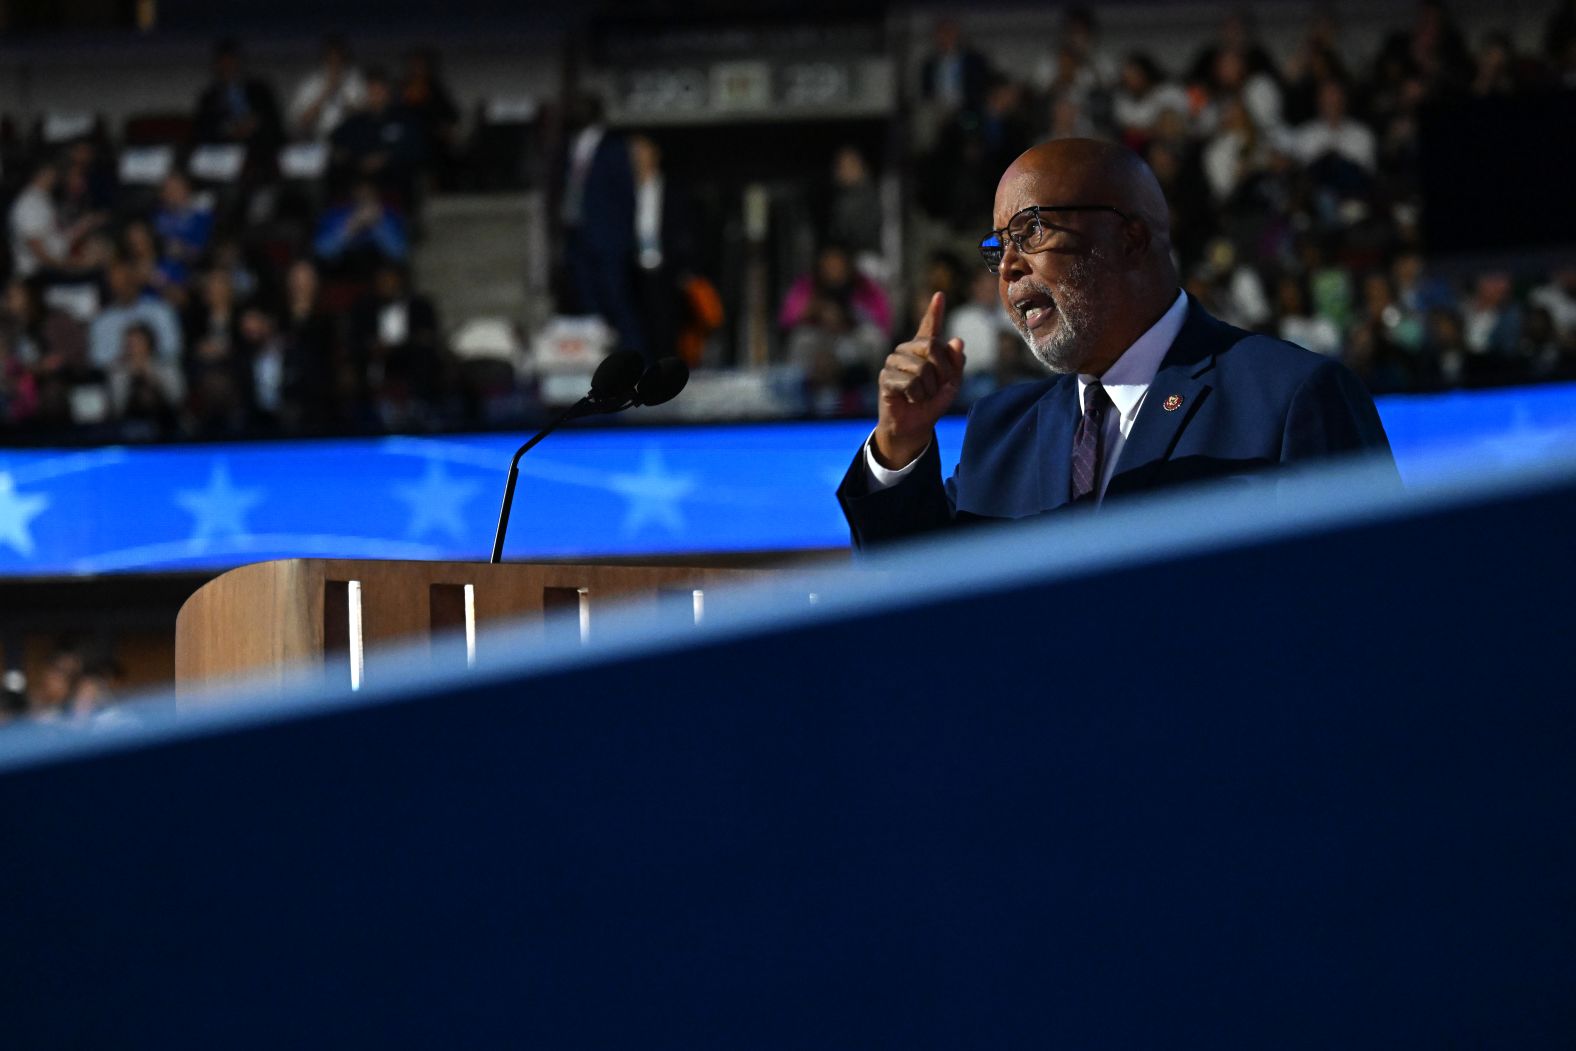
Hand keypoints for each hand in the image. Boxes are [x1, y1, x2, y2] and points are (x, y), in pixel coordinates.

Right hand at [874, 291, 964, 467]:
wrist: (914, 426)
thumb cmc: (932, 403)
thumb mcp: (952, 384)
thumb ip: (956, 363)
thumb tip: (957, 340)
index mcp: (925, 349)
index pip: (930, 326)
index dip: (935, 311)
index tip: (940, 296)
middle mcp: (908, 350)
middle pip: (932, 346)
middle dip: (942, 371)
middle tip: (936, 388)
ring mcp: (894, 362)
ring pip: (922, 369)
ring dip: (929, 389)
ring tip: (921, 396)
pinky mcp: (885, 377)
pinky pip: (911, 383)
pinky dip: (917, 397)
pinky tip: (911, 400)